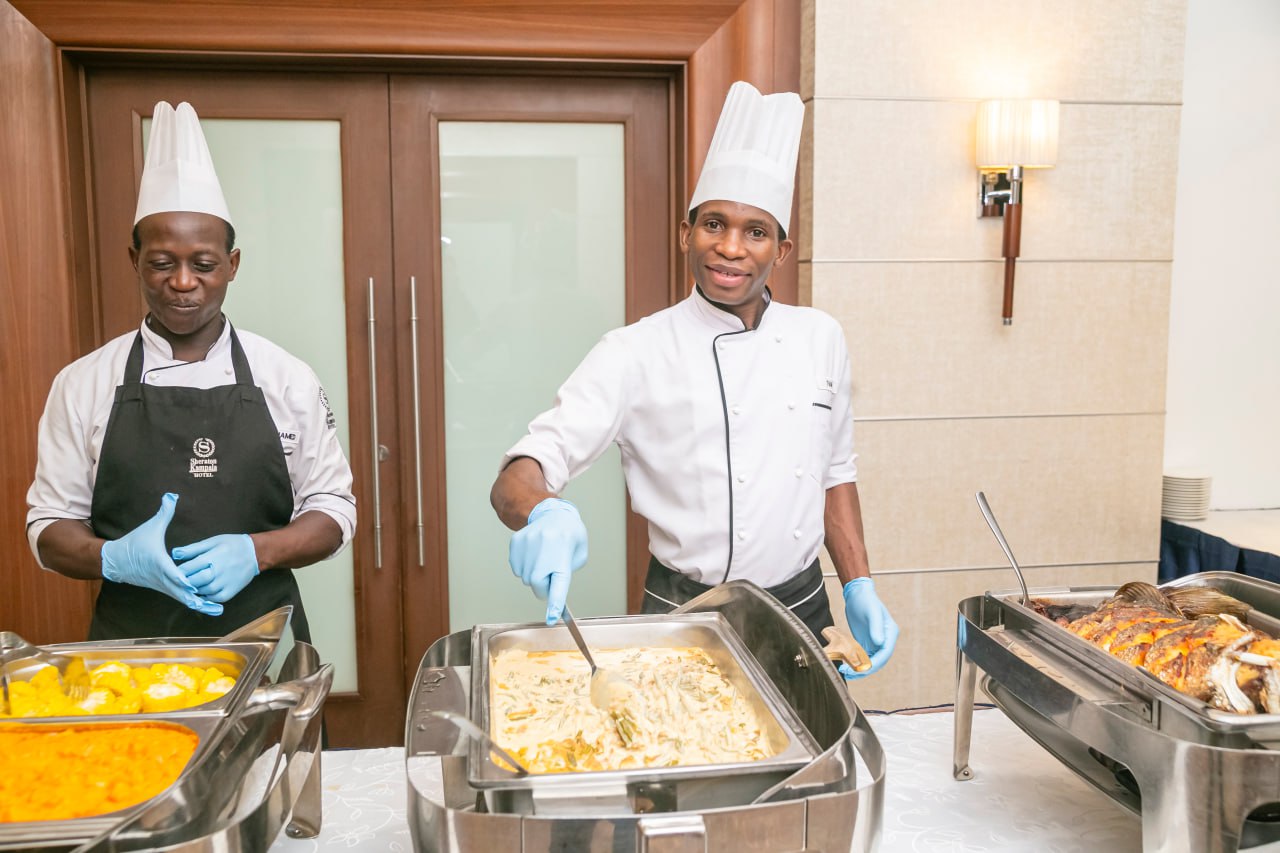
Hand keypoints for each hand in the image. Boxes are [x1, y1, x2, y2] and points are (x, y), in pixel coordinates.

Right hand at [100, 493, 222, 615]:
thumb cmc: (134, 543)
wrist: (116, 561)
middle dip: (200, 601)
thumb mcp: (150, 527)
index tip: (196, 586)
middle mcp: (163, 579)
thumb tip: (172, 496)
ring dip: (199, 605)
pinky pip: (180, 597)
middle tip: (217, 608)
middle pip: (182, 593)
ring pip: (183, 598)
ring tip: (217, 610)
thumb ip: (164, 513)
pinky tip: (207, 606)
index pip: (173, 574)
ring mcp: (164, 586)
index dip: (184, 580)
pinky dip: (193, 602)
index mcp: (159, 564)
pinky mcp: (165, 588)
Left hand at [174, 534, 259, 603]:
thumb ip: (193, 549)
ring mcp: (225, 583)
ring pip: (202, 591)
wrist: (255, 553)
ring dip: (194, 589)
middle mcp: (219, 571)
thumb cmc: (232, 545)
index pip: (188, 568)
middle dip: (185, 582)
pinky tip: (203, 590)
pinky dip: (206, 596)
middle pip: (194, 581)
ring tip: (191, 585)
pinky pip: (213, 599)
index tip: (173, 572)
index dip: (177, 571)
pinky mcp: (230, 592)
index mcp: (213, 557)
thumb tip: (174, 554)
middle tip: (180, 580)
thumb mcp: (213, 541)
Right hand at [508, 498, 587, 624]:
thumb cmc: (570, 538)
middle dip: (543, 587)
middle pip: (536, 584)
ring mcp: (528, 543)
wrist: (554, 513)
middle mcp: (544, 548)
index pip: (559, 583)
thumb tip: (550, 593)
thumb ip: (566, 576)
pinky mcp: (516, 542)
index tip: (550, 619)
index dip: (554, 602)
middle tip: (550, 578)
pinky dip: (524, 568)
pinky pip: (516, 568)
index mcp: (563, 553)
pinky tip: (534, 555)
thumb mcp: (579, 556)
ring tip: (544, 559)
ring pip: (525, 578)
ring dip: (534, 576)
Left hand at [840, 577, 897, 678]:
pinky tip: (846, 665)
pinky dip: (855, 662)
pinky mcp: (866, 642)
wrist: (857, 594)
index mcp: (890, 633)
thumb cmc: (866, 600)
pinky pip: (862, 656)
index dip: (876, 663)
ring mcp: (875, 641)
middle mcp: (884, 639)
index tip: (865, 669)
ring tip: (846, 671)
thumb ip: (876, 627)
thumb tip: (880, 643)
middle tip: (851, 673)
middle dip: (865, 669)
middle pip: (878, 660)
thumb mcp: (872, 613)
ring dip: (859, 668)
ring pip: (870, 661)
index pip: (885, 653)